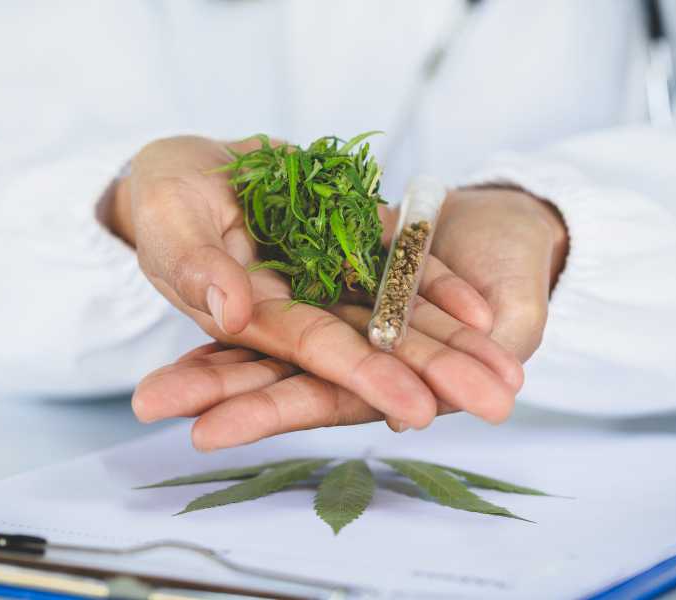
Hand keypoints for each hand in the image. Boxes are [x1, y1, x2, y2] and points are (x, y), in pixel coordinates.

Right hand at [133, 187, 565, 449]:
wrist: (194, 164)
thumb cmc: (166, 195)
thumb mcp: (169, 220)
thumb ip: (196, 265)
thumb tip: (232, 314)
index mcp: (255, 314)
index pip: (315, 350)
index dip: (364, 376)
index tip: (416, 408)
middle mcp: (305, 305)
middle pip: (374, 344)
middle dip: (434, 374)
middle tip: (494, 406)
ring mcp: (336, 275)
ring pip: (399, 314)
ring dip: (455, 344)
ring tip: (509, 377)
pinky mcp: (356, 237)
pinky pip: (404, 262)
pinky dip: (440, 284)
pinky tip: (483, 314)